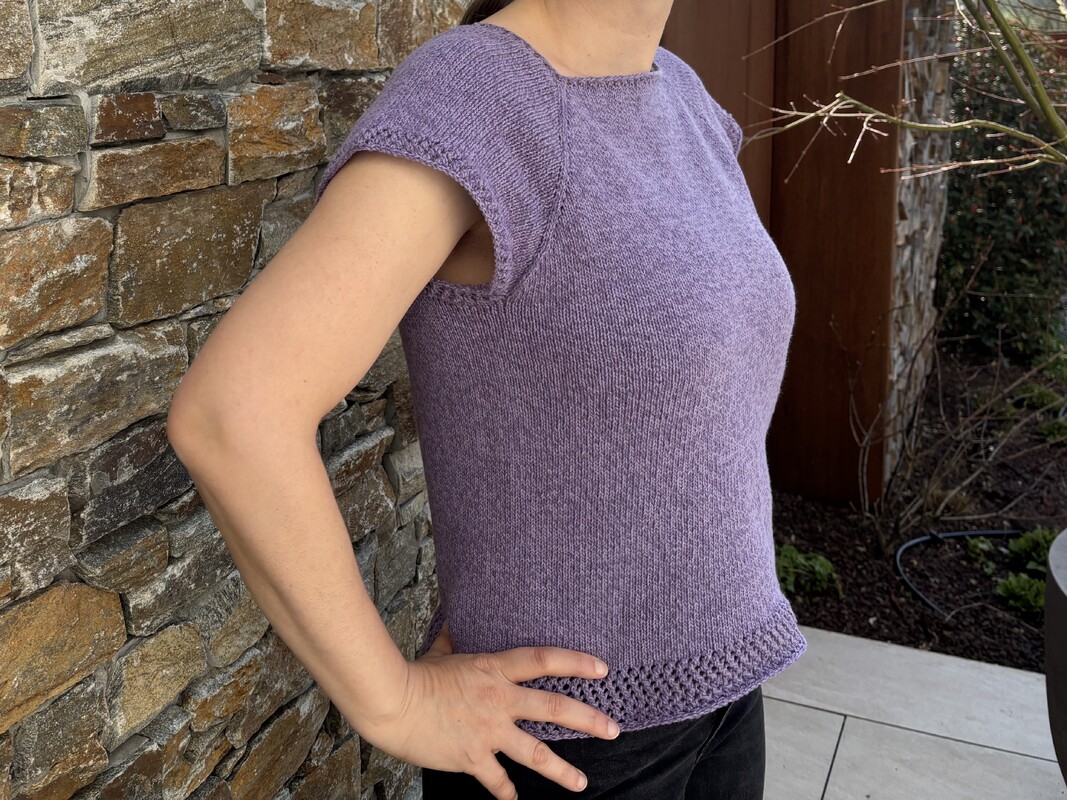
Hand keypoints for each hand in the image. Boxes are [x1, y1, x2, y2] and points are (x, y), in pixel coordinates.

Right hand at [359, 621, 619, 798]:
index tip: (603, 669)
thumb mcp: (442, 651)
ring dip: (562, 771)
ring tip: (582, 783)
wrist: (392, 703)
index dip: (576, 662)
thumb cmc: (415, 675)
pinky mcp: (472, 757)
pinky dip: (506, 792)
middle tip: (614, 729)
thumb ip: (456, 638)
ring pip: (535, 753)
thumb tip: (456, 618)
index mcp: (494, 670)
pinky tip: (514, 799)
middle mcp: (498, 700)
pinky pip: (497, 780)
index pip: (544, 661)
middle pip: (554, 708)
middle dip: (588, 719)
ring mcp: (488, 731)